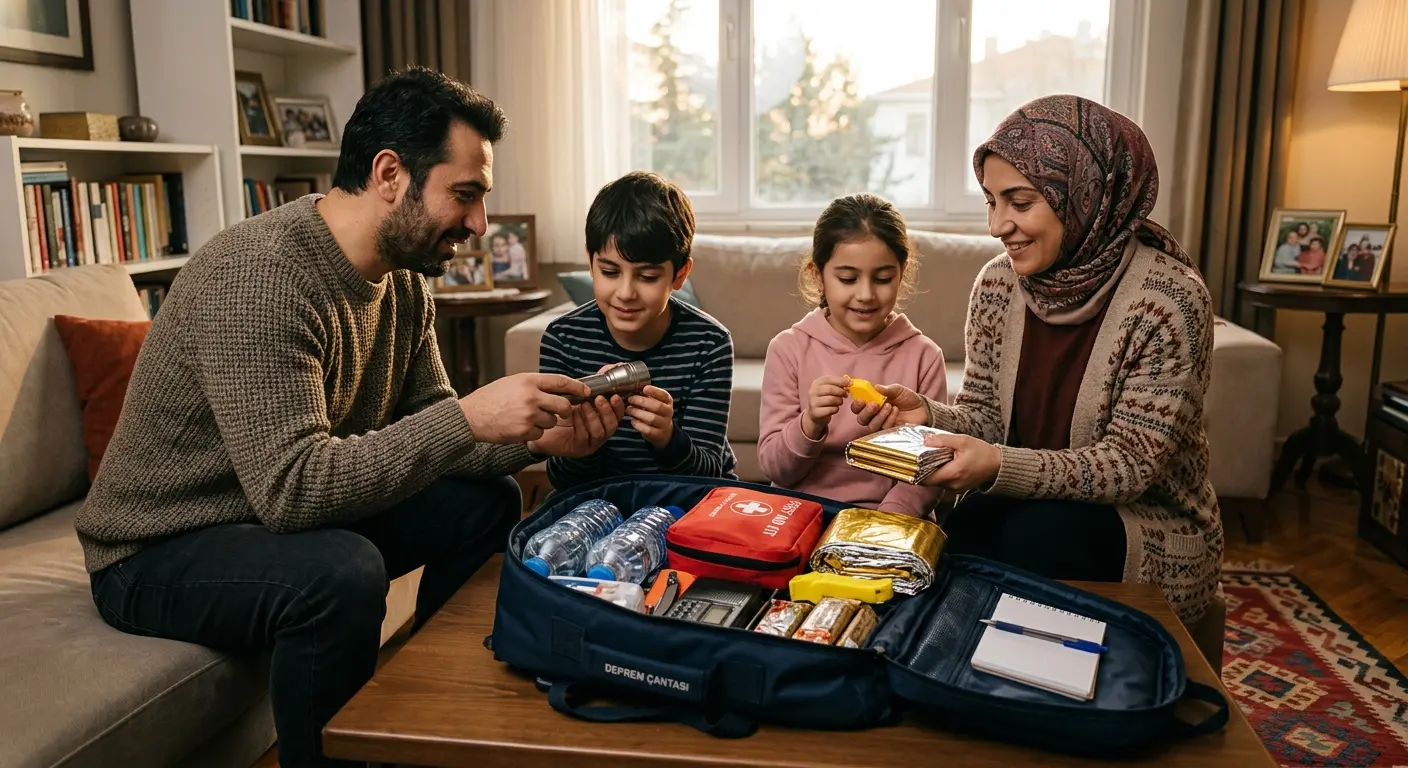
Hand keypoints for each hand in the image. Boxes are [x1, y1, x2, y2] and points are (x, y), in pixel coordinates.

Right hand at [457, 373, 589, 443]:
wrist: (471, 416)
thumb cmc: (491, 398)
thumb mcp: (513, 382)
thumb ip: (534, 385)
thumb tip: (558, 388)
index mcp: (528, 380)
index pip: (560, 381)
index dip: (577, 386)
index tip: (586, 391)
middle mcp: (531, 396)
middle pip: (564, 405)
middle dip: (566, 410)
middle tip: (563, 411)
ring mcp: (529, 415)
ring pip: (552, 421)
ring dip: (545, 422)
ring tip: (527, 418)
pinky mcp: (525, 431)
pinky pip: (540, 433)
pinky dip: (534, 433)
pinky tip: (520, 427)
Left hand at [528, 395, 625, 457]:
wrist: (540, 425)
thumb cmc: (559, 410)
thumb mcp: (577, 396)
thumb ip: (592, 386)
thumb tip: (607, 369)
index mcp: (602, 420)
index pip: (617, 415)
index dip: (618, 407)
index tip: (614, 396)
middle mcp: (599, 432)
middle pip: (612, 425)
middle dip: (607, 411)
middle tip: (599, 399)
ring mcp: (590, 442)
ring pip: (600, 432)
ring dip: (593, 417)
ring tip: (584, 405)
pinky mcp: (578, 448)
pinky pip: (584, 437)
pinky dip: (580, 424)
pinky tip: (573, 414)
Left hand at [627, 385, 674, 449]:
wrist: (663, 431)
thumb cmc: (655, 412)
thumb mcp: (655, 402)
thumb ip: (646, 396)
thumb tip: (632, 389)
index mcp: (667, 401)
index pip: (664, 395)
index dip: (655, 391)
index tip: (644, 389)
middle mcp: (668, 412)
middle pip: (657, 406)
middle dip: (642, 402)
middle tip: (631, 399)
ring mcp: (664, 424)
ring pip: (652, 418)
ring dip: (638, 413)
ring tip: (629, 409)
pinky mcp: (658, 434)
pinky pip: (648, 430)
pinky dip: (638, 424)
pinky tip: (632, 420)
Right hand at [803, 375, 850, 439]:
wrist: (815, 414)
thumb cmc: (825, 399)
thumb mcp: (829, 389)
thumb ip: (837, 384)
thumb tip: (849, 381)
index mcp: (816, 384)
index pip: (828, 379)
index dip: (840, 380)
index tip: (850, 383)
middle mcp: (812, 392)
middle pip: (830, 389)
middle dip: (841, 391)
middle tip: (845, 394)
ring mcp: (813, 402)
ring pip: (831, 399)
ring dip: (839, 401)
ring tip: (840, 402)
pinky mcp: (816, 412)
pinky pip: (831, 409)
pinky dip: (836, 409)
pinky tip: (834, 409)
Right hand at [850, 383, 928, 432]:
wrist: (922, 409)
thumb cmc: (907, 398)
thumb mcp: (898, 390)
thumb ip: (886, 389)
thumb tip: (875, 387)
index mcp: (872, 404)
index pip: (857, 408)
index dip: (856, 405)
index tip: (861, 400)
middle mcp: (874, 416)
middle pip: (861, 419)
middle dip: (866, 412)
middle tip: (875, 404)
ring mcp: (881, 425)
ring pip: (871, 425)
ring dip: (879, 415)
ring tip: (889, 406)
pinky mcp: (890, 432)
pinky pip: (884, 428)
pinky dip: (889, 419)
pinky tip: (896, 411)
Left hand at [919, 432, 1001, 490]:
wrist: (997, 464)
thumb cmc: (981, 452)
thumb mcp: (962, 441)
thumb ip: (943, 440)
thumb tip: (925, 440)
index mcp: (953, 473)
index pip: (926, 479)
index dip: (916, 471)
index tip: (910, 462)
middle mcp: (952, 484)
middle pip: (929, 481)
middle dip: (922, 470)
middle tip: (917, 457)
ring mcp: (955, 488)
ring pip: (935, 482)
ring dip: (931, 472)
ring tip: (928, 458)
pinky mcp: (957, 488)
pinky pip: (942, 482)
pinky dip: (939, 474)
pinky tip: (940, 463)